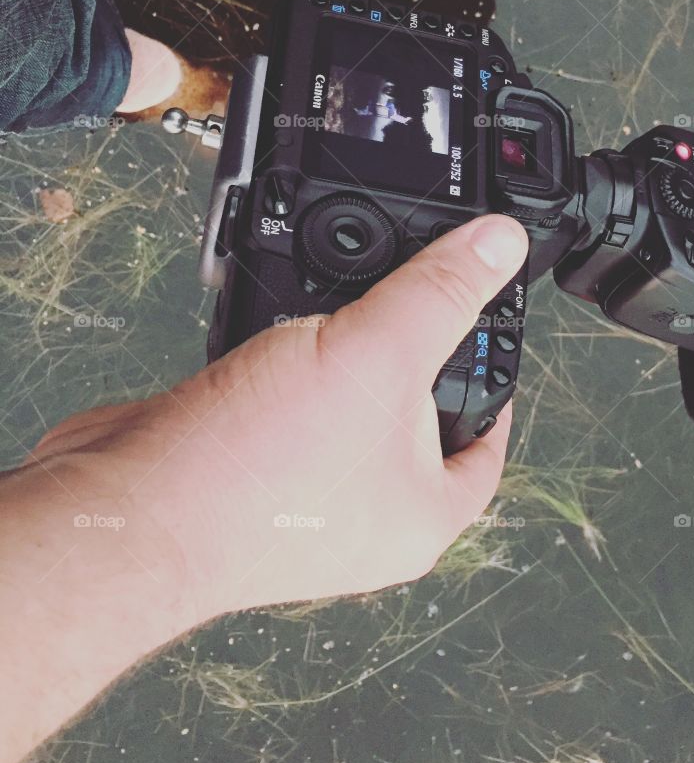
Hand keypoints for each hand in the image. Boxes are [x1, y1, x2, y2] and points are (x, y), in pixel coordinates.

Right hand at [32, 214, 529, 619]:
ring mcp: (305, 498)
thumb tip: (499, 245)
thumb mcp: (375, 355)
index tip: (490, 327)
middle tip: (411, 297)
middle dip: (409, 352)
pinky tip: (280, 325)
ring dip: (341, 353)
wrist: (126, 509)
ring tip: (341, 305)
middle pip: (415, 418)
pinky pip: (286, 408)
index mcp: (421, 514)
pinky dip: (287, 364)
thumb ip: (440, 294)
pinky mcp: (249, 473)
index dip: (499, 380)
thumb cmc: (257, 469)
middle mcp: (367, 517)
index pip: (489, 442)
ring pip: (345, 407)